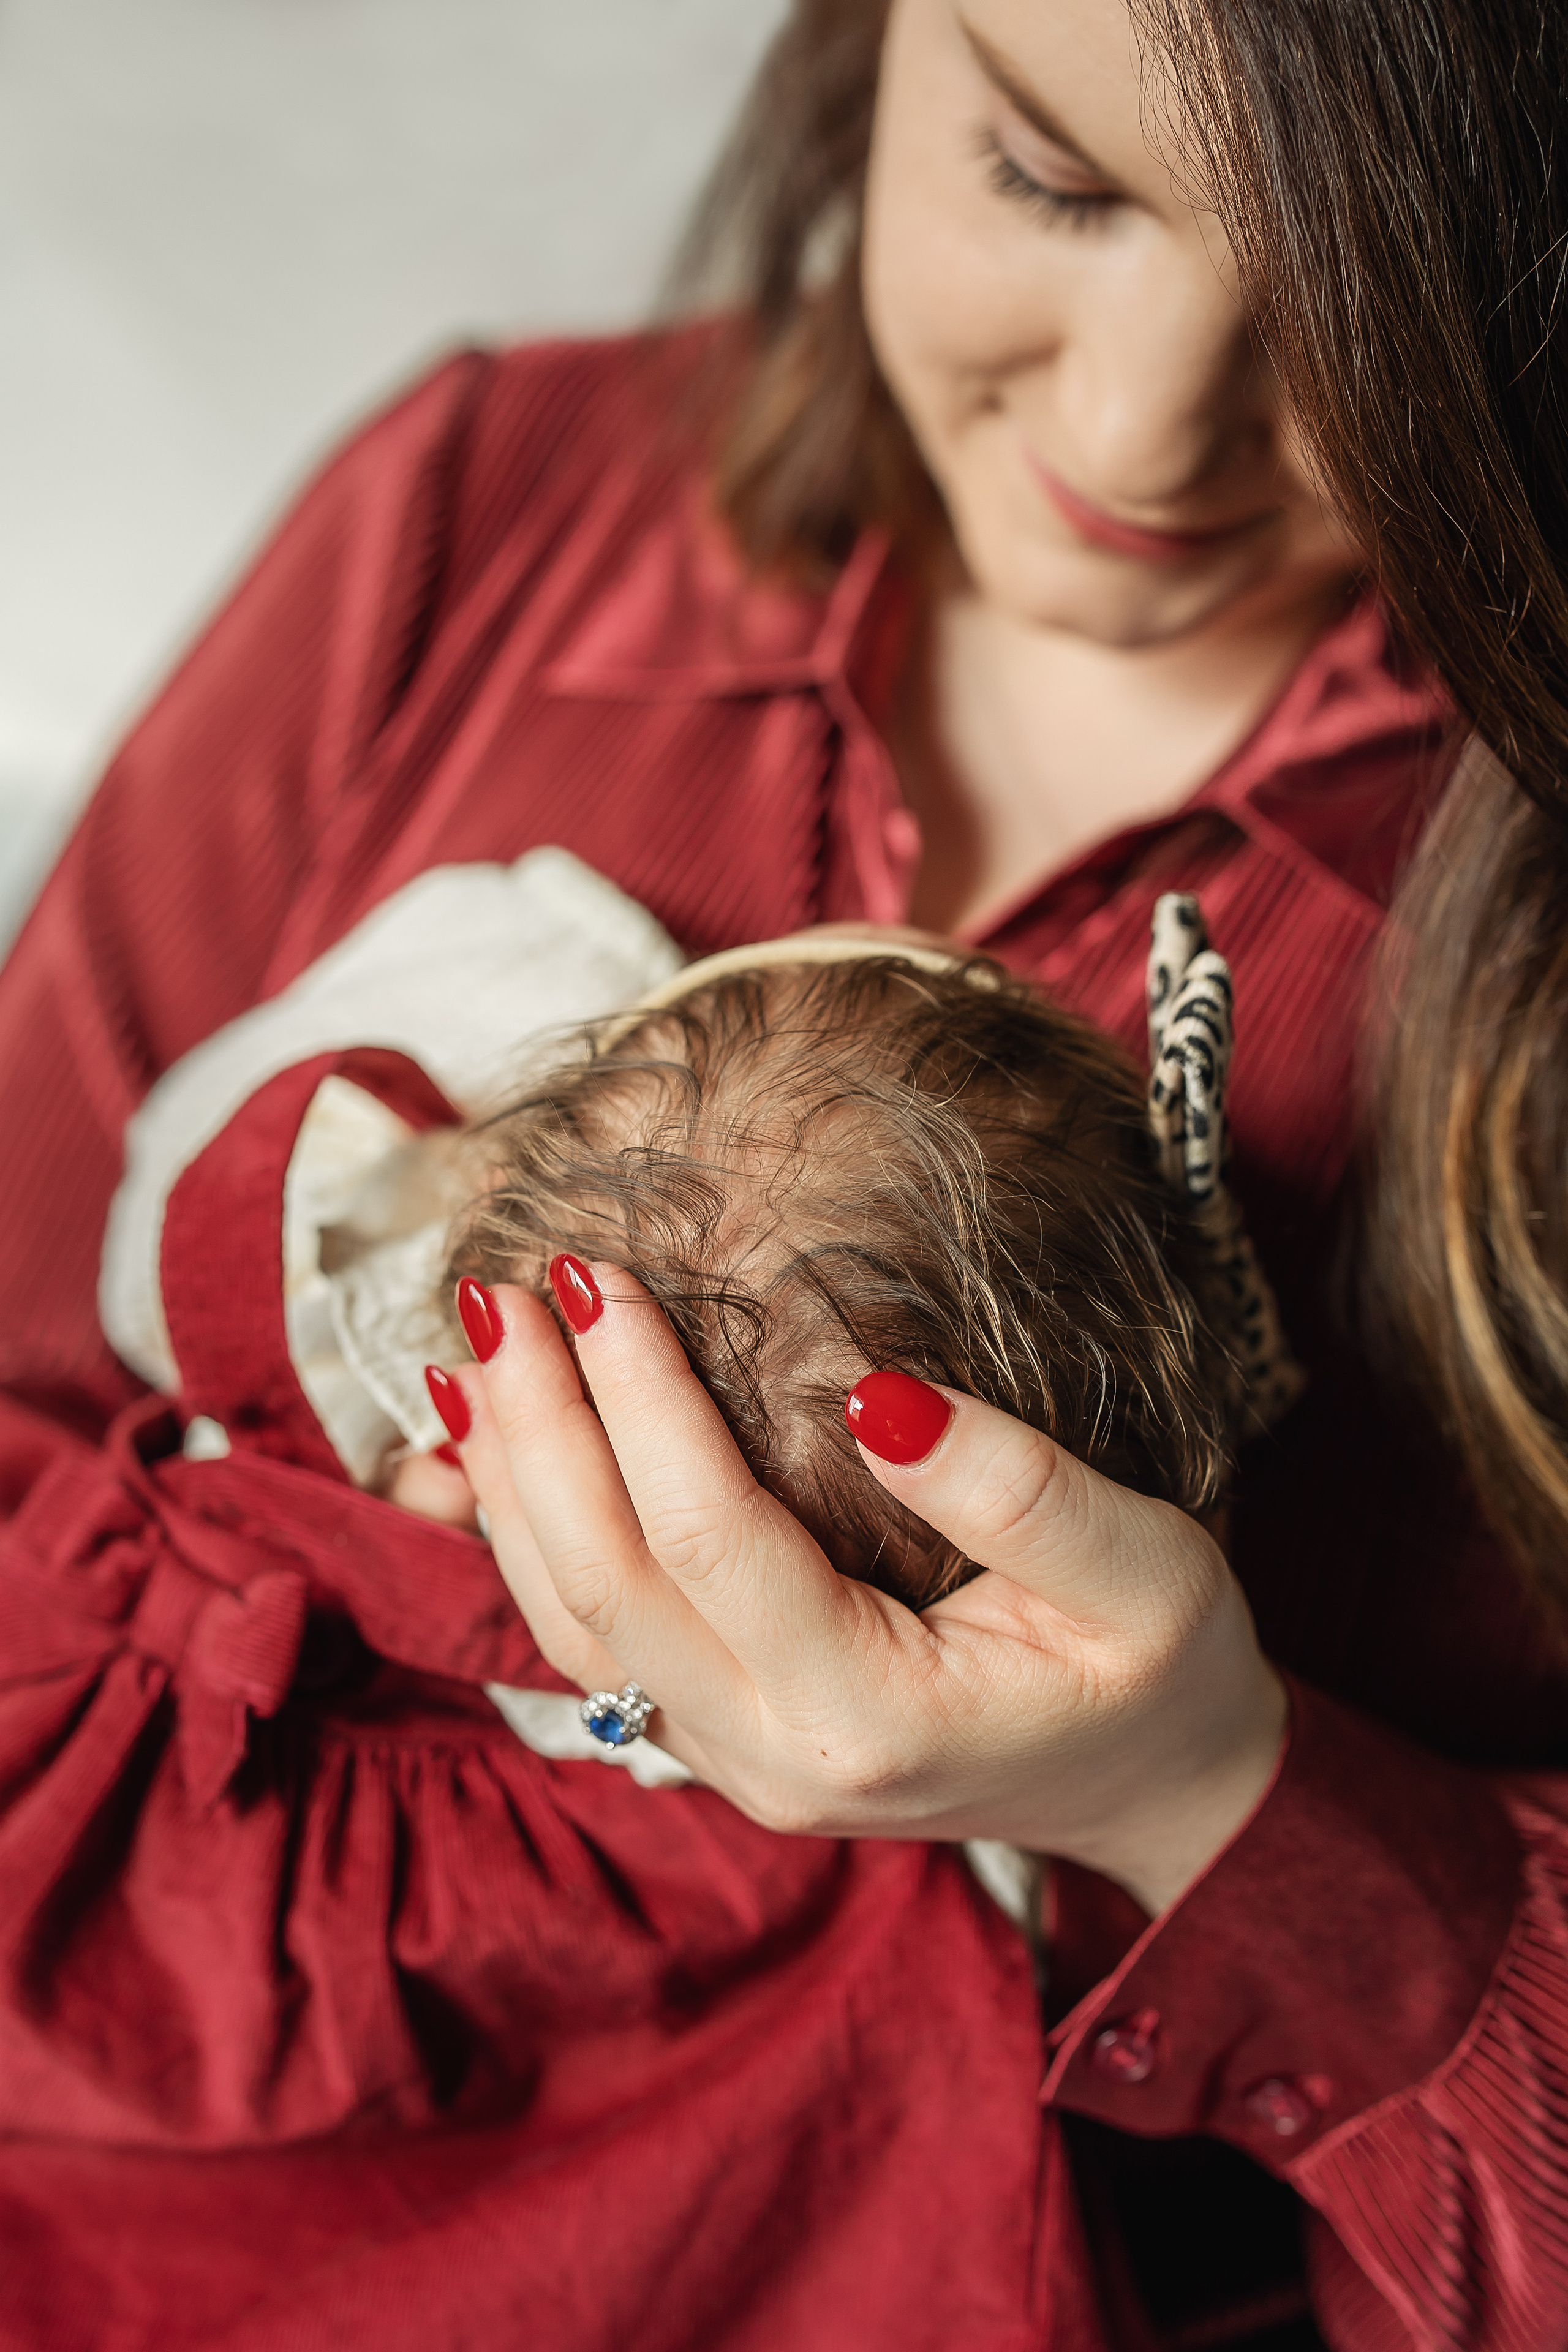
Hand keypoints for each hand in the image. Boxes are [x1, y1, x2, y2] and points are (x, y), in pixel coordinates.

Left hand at [441, 1267, 1286, 1917]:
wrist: (1154, 1789)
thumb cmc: (1162, 1675)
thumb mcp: (1146, 1572)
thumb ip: (1017, 1489)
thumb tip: (876, 1390)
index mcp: (868, 1717)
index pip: (712, 1537)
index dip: (643, 1399)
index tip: (604, 1275)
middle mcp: (772, 1757)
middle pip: (609, 1580)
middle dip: (543, 1425)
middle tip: (505, 1288)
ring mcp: (731, 1762)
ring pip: (574, 1621)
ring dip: (514, 1480)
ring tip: (475, 1350)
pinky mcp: (719, 1740)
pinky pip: (591, 1643)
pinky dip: (530, 1540)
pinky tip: (497, 1455)